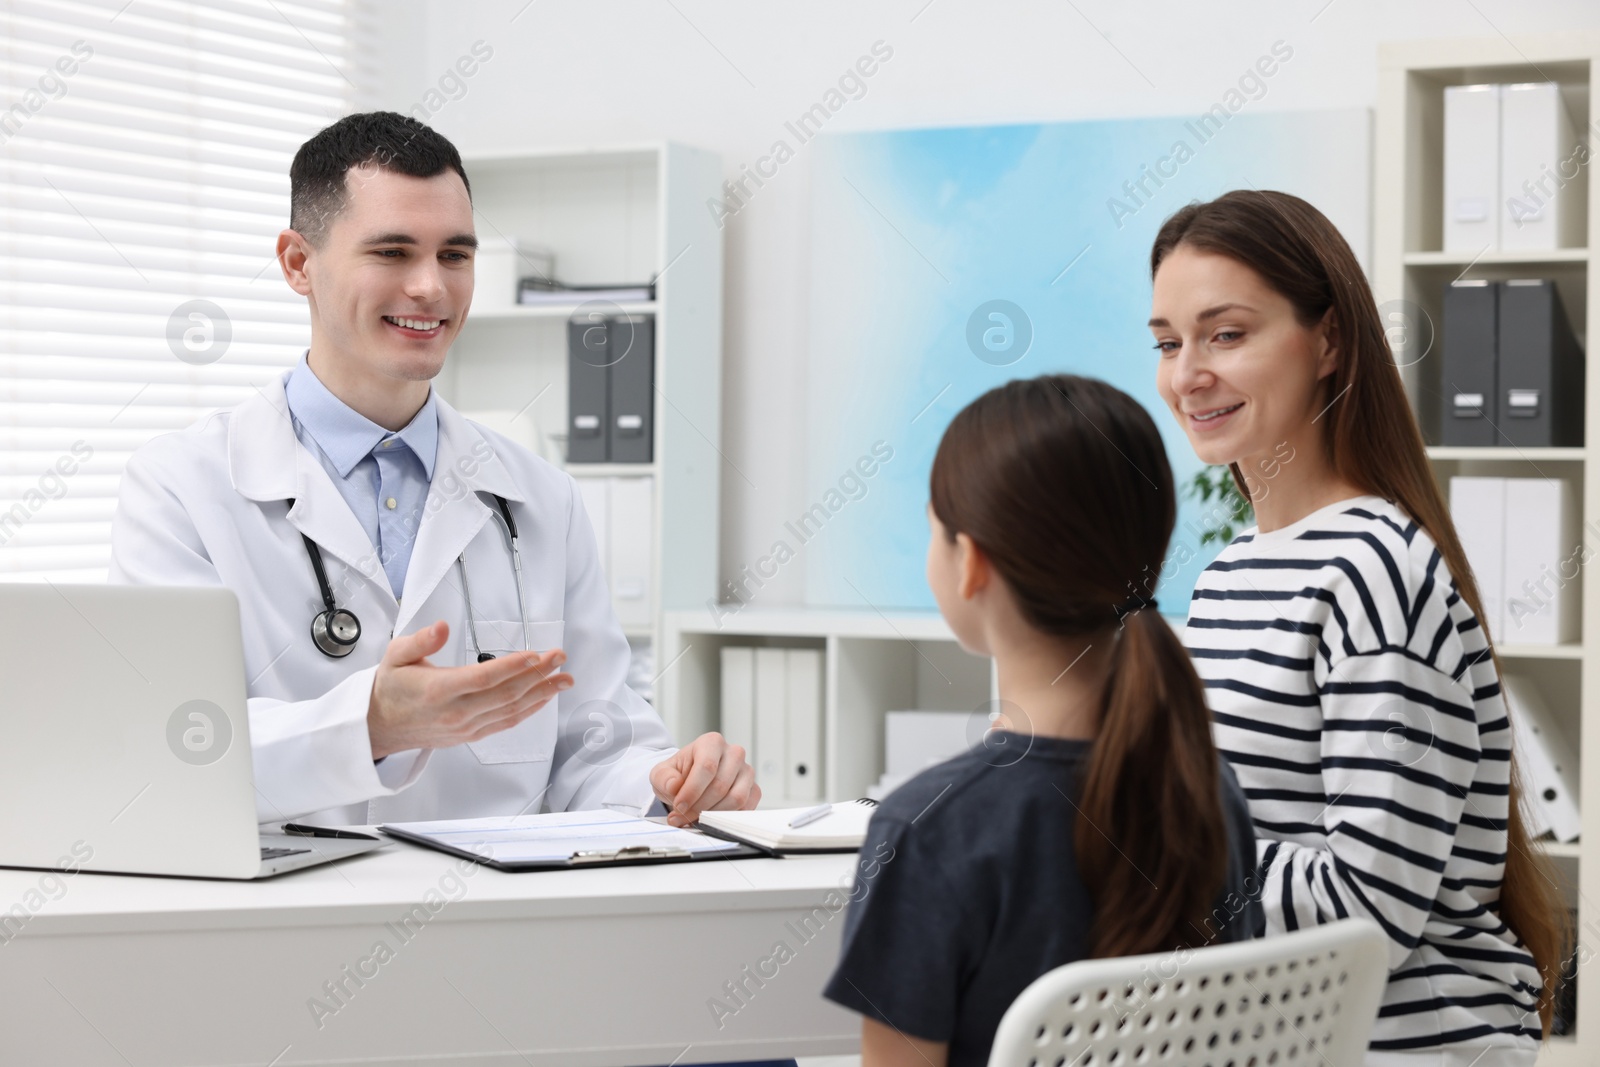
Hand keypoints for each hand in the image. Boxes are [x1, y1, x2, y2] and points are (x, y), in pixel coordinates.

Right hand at [367, 620, 572, 759]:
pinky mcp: (471, 735)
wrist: (378, 726)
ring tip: (564, 679)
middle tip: (560, 658)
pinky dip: (529, 710)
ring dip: (542, 694)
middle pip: (505, 694)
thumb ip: (420, 640)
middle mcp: (455, 712)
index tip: (535, 654)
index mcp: (438, 690)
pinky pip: (506, 723)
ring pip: (511, 710)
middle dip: (538, 675)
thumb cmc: (390, 688)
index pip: (483, 679)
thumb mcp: (395, 655)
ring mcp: (466, 727)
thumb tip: (442, 627)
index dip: (512, 667)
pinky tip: (543, 697)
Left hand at [649, 732, 759, 826]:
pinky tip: (711, 819)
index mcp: (712, 742)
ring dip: (713, 814)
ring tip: (695, 819)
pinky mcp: (753, 789)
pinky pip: (746, 808)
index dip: (692, 790)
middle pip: (720, 785)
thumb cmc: (679, 775)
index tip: (679, 806)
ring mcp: (746, 771)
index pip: (707, 766)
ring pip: (736, 798)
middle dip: (699, 807)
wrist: (690, 781)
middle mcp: (734, 753)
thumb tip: (674, 786)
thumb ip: (664, 778)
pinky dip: (727, 818)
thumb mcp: (662, 774)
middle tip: (683, 817)